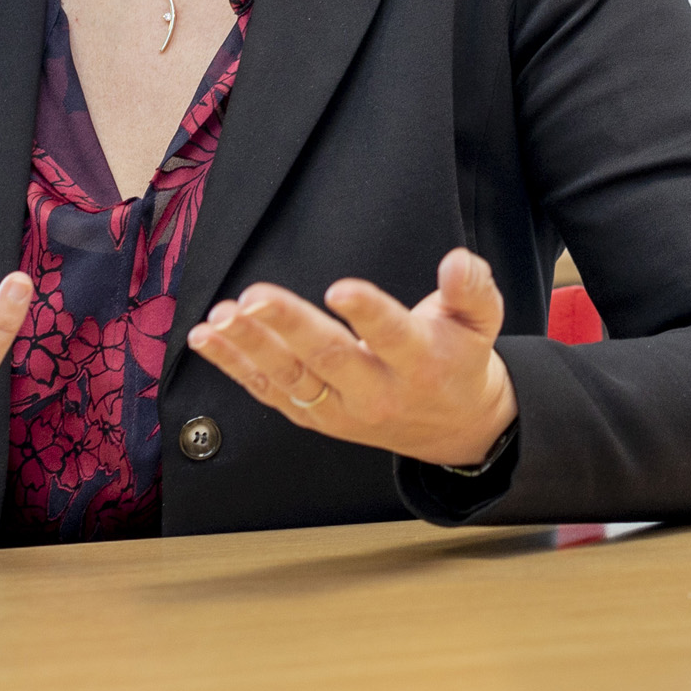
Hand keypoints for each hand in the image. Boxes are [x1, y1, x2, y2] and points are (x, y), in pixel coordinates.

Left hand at [188, 247, 517, 467]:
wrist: (453, 428)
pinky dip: (235, 366)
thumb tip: (457, 262)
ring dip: (250, 346)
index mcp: (421, 362)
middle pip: (329, 358)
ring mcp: (340, 410)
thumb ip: (472, 288)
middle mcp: (378, 392)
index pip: (393, 336)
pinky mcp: (314, 417)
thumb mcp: (481, 321)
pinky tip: (208, 338)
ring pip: (290, 378)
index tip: (341, 288)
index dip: (368, 313)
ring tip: (222, 315)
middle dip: (289, 326)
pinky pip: (269, 392)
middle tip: (255, 297)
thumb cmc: (459, 360)